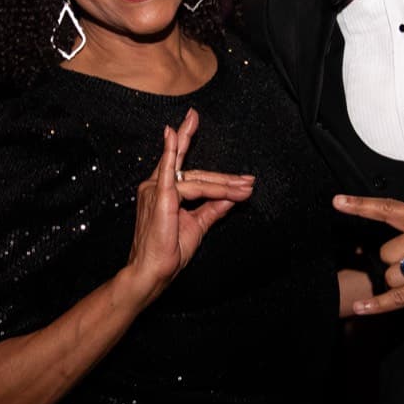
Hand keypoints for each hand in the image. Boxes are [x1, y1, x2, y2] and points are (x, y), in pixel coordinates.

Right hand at [123, 108, 253, 300]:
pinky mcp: (158, 195)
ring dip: (224, 184)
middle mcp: (156, 185)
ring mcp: (155, 189)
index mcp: (163, 191)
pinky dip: (171, 150)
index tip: (238, 174)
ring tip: (245, 187)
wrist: (154, 270)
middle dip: (226, 179)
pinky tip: (174, 133)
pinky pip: (169, 170)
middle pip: (198, 174)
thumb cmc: (169, 250)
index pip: (192, 172)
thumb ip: (213, 208)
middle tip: (249, 181)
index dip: (216, 171)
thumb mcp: (198, 224)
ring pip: (198, 180)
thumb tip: (231, 197)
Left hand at [333, 194, 403, 315]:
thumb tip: (396, 246)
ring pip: (392, 275)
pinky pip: (399, 297)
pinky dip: (378, 304)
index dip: (360, 206)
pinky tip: (362, 307)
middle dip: (393, 265)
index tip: (337, 202)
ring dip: (401, 284)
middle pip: (385, 253)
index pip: (389, 209)